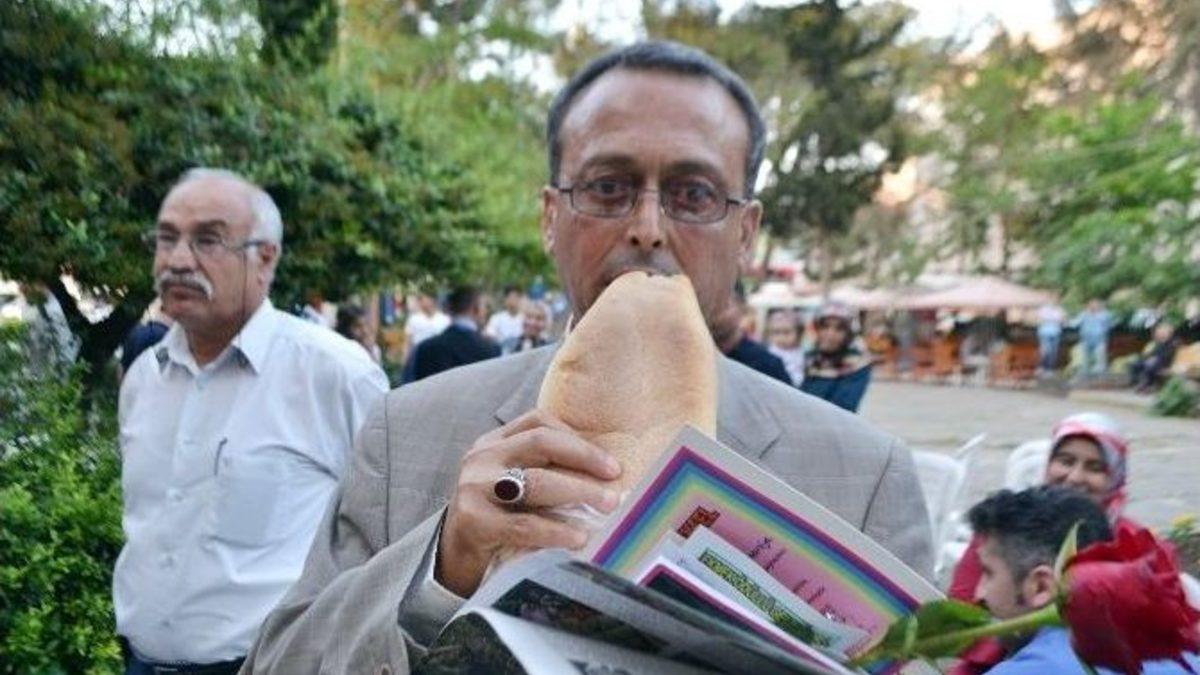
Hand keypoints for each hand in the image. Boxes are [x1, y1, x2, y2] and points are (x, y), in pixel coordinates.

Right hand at [435, 409, 622, 596]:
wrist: (452, 557)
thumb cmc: (498, 518)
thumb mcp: (516, 484)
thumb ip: (547, 470)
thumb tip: (609, 474)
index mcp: (494, 442)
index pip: (539, 422)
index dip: (578, 439)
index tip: (611, 464)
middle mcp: (482, 458)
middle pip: (541, 443)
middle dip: (585, 459)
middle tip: (616, 480)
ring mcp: (474, 488)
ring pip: (536, 482)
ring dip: (578, 491)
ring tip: (608, 505)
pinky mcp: (473, 521)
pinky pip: (524, 524)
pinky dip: (556, 531)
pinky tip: (579, 538)